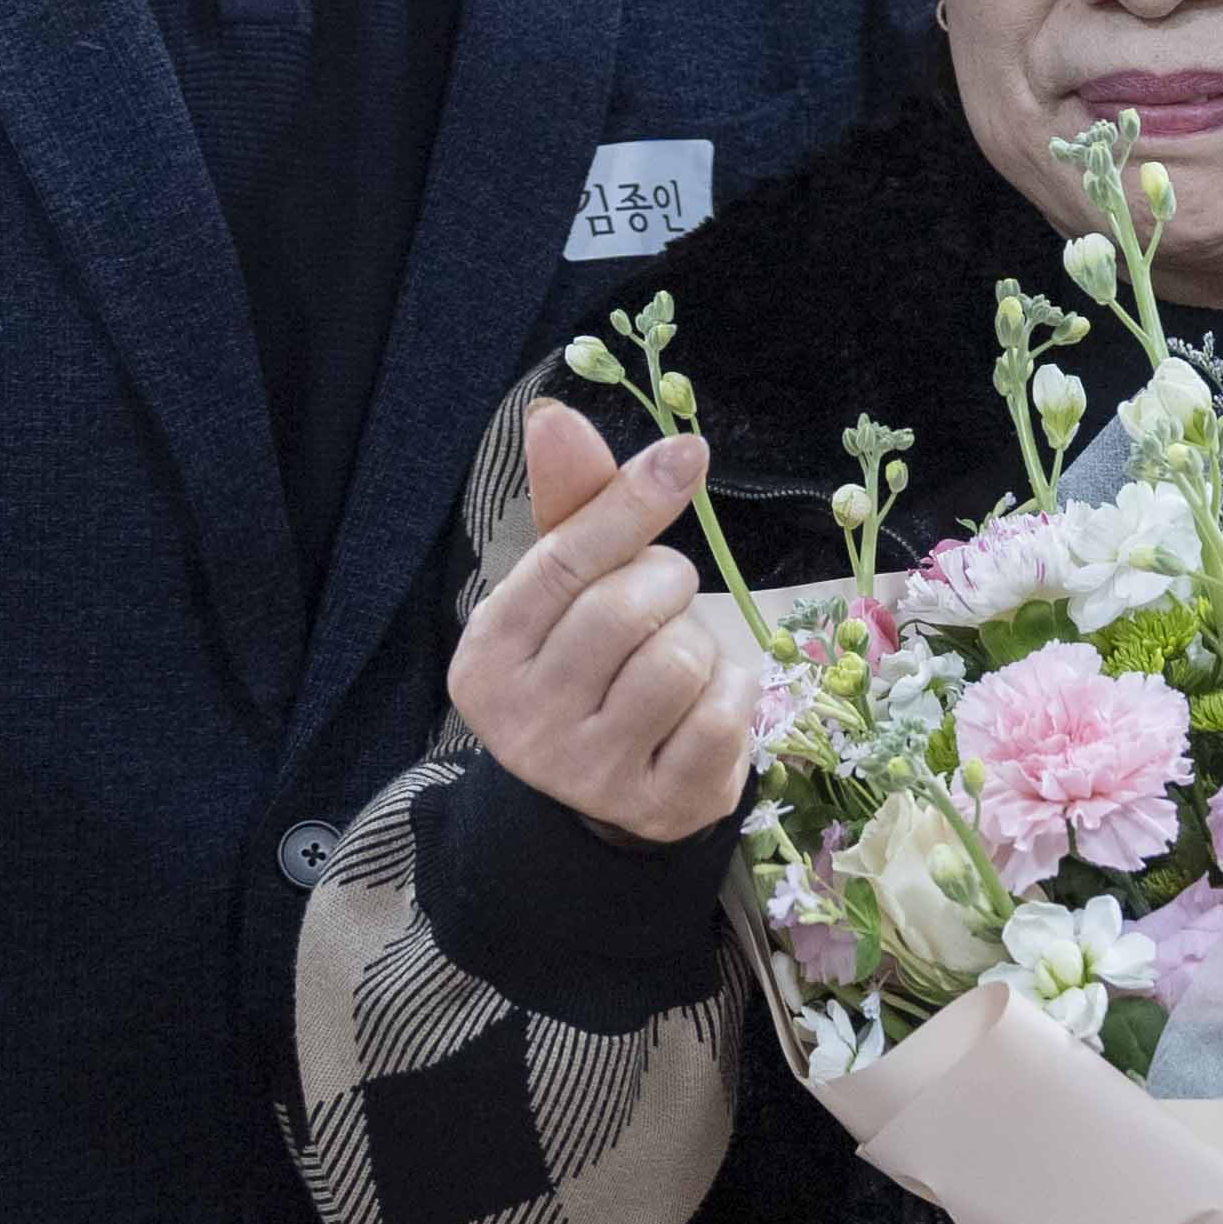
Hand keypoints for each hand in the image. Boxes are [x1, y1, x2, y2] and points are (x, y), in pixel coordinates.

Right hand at [451, 396, 762, 845]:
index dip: (630, 500)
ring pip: (681, 662)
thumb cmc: (580, 667)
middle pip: (628, 609)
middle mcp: (525, 723)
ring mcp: (590, 774)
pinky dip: (733, 693)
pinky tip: (702, 707)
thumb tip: (553, 415)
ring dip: (699, 643)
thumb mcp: (562, 590)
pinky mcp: (659, 808)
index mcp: (489, 655)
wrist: (589, 799)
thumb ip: (570, 506)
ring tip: (672, 662)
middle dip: (666, 583)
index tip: (686, 455)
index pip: (566, 560)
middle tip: (660, 598)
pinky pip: (725, 716)